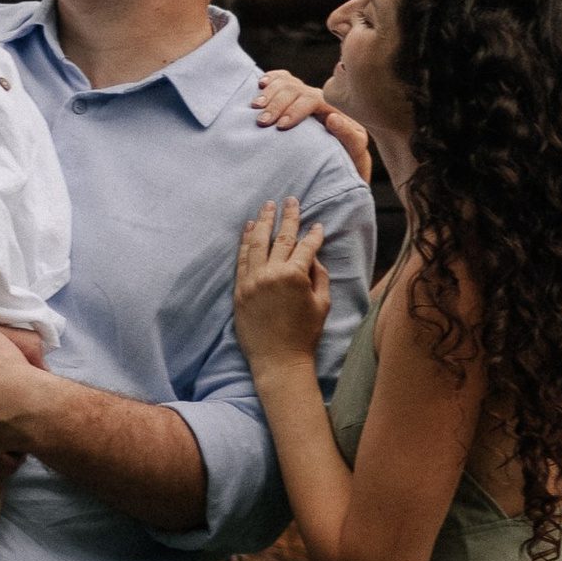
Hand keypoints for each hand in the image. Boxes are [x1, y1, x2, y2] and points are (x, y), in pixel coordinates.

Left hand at [235, 199, 333, 372]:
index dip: (313, 234)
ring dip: (263, 221)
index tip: (317, 226)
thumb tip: (312, 257)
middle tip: (291, 200)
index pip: (306, 246)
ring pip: (257, 242)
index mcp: (295, 276)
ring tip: (268, 206)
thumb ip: (318, 276)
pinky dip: (245, 241)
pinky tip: (249, 228)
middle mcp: (271, 273)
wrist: (279, 360)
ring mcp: (252, 280)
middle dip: (288, 217)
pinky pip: (242, 258)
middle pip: (281, 237)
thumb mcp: (322, 304)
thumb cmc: (305, 335)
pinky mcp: (239, 289)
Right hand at [253, 71, 370, 180]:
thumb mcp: (355, 148)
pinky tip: (261, 84)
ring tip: (255, 107)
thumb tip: (332, 118)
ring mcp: (305, 95)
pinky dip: (271, 79)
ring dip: (269, 93)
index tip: (282, 126)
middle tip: (262, 121)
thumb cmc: (350, 155)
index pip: (311, 99)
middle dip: (276, 104)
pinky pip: (282, 79)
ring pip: (286, 82)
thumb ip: (348, 134)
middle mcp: (318, 97)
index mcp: (333, 107)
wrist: (345, 155)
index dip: (295, 110)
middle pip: (294, 89)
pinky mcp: (294, 97)